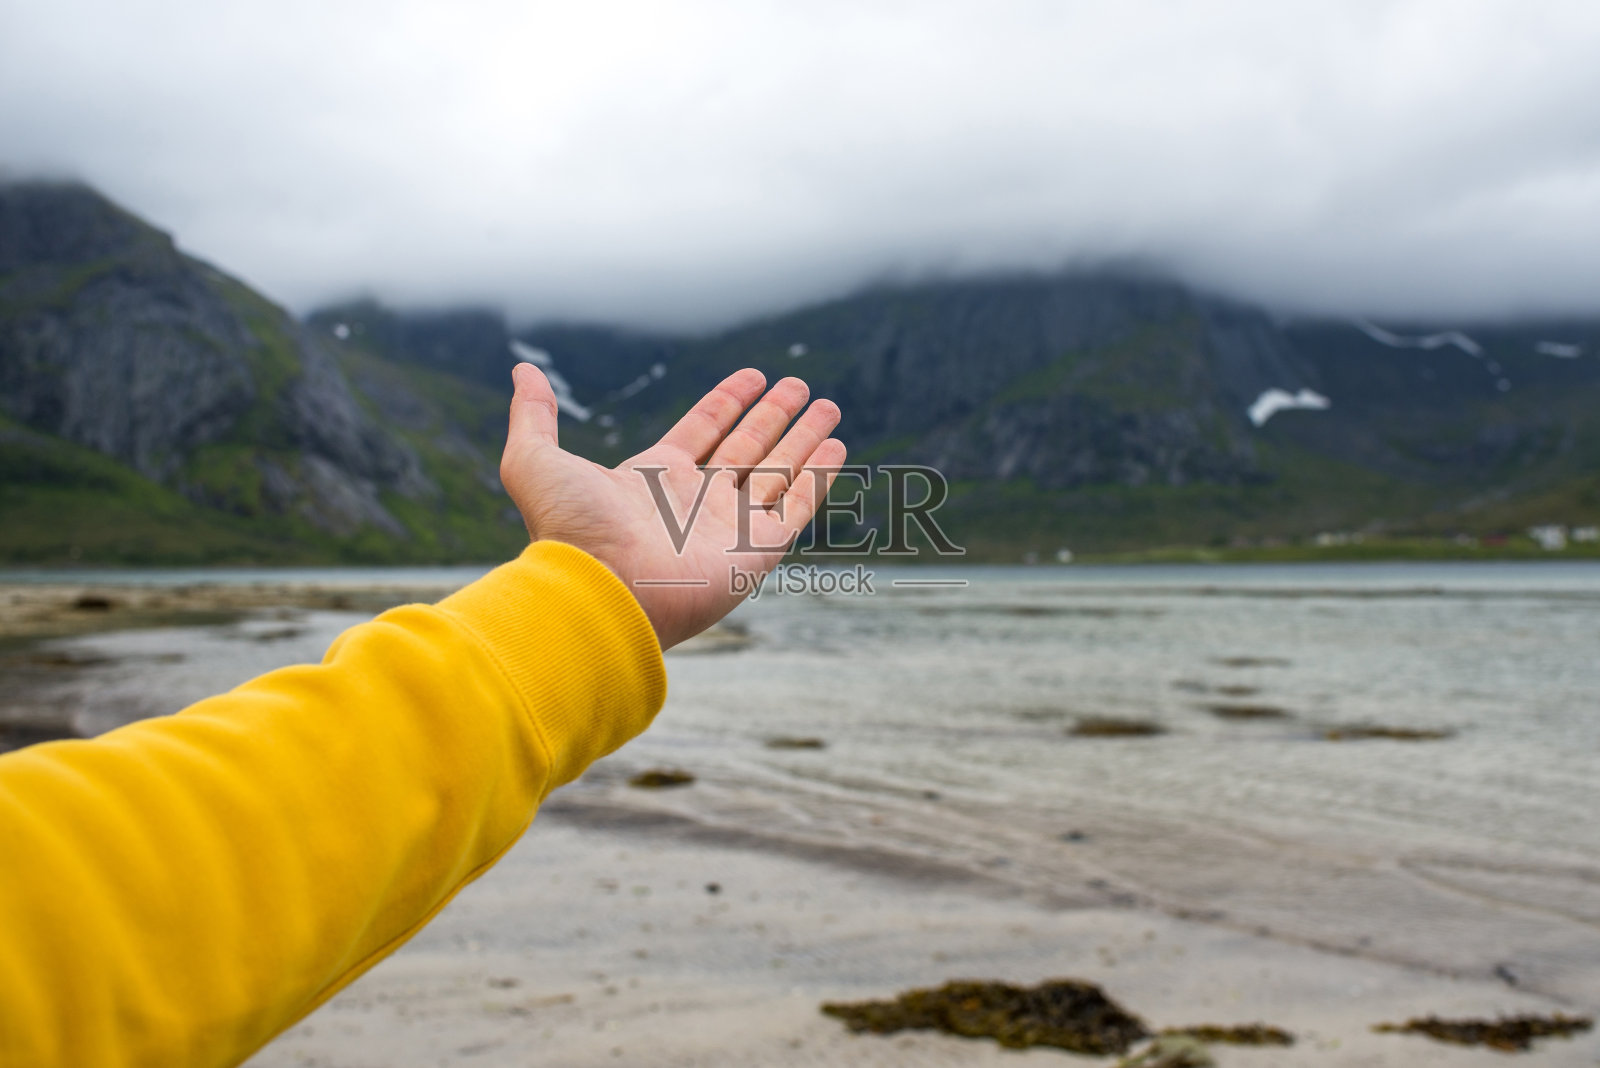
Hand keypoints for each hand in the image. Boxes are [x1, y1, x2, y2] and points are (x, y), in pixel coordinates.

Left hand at [499, 363, 845, 648]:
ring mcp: (730, 526)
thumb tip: (522, 369)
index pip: (702, 431)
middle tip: (799, 384)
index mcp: (654, 480)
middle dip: (773, 416)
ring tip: (828, 405)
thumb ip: (533, 415)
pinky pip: (796, 505)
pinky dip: (819, 476)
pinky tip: (835, 445)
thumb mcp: (534, 461)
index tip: (753, 375)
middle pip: (746, 447)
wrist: (600, 591)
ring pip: (778, 471)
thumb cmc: (567, 532)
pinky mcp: (758, 551)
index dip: (727, 402)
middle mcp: (696, 502)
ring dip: (804, 438)